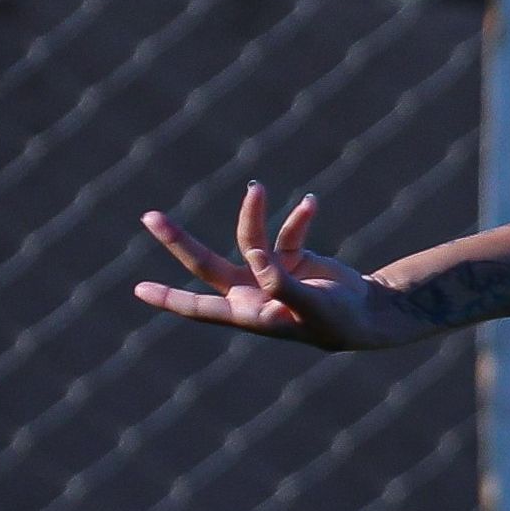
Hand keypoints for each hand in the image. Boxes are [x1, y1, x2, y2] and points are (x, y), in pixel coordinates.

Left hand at [133, 184, 416, 350]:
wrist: (369, 314)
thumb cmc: (337, 320)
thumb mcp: (311, 305)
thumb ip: (281, 282)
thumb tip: (254, 255)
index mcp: (251, 313)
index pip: (202, 307)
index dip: (171, 299)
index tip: (140, 291)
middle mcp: (252, 292)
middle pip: (206, 263)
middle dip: (179, 240)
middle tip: (151, 217)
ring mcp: (269, 273)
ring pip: (248, 238)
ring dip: (253, 213)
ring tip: (257, 190)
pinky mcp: (290, 259)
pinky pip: (286, 233)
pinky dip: (298, 218)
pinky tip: (311, 203)